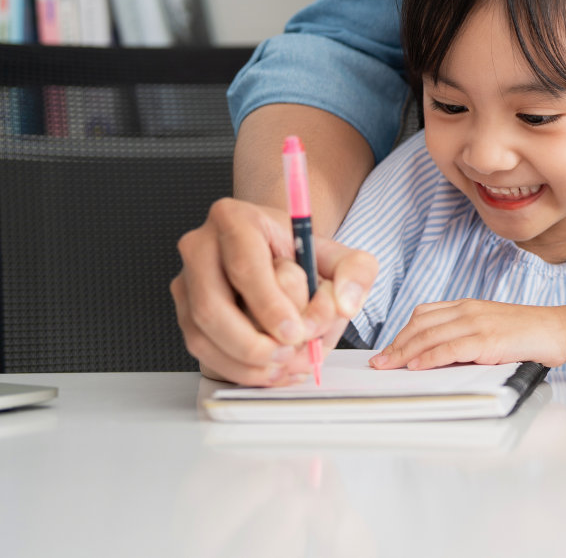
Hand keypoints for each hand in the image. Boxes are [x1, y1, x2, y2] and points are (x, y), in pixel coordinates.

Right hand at [171, 197, 376, 384]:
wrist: (277, 254)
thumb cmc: (302, 254)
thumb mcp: (339, 255)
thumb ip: (355, 272)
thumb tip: (344, 305)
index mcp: (235, 219)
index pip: (245, 266)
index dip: (269, 305)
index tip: (295, 333)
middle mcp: (201, 247)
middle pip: (212, 307)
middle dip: (252, 342)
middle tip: (289, 354)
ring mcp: (187, 281)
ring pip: (201, 334)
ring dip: (243, 361)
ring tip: (283, 365)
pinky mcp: (185, 312)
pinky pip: (201, 350)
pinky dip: (236, 369)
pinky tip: (270, 372)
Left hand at [369, 300, 565, 370]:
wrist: (558, 329)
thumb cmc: (528, 332)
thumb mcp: (491, 326)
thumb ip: (466, 335)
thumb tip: (437, 355)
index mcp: (469, 305)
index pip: (424, 314)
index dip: (402, 332)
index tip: (389, 348)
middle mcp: (469, 310)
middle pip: (420, 325)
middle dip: (396, 344)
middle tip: (380, 361)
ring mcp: (477, 323)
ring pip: (429, 336)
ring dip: (404, 353)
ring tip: (389, 366)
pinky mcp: (487, 340)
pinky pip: (448, 349)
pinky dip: (428, 358)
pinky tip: (416, 366)